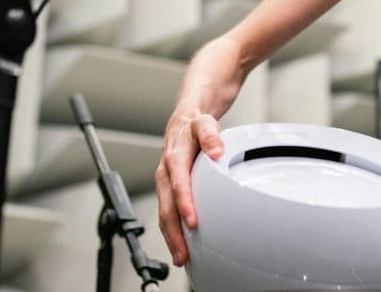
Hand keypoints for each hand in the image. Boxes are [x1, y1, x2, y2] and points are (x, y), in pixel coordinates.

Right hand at [155, 106, 224, 266]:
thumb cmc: (194, 126)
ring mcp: (165, 183)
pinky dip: (171, 231)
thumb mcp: (204, 123)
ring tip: (181, 257)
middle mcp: (166, 172)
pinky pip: (166, 212)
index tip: (192, 221)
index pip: (179, 183)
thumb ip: (210, 134)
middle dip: (174, 231)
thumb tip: (217, 150)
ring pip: (164, 213)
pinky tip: (179, 245)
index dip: (184, 203)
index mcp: (175, 157)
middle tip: (184, 253)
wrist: (182, 122)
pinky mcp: (167, 190)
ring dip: (171, 236)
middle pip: (167, 206)